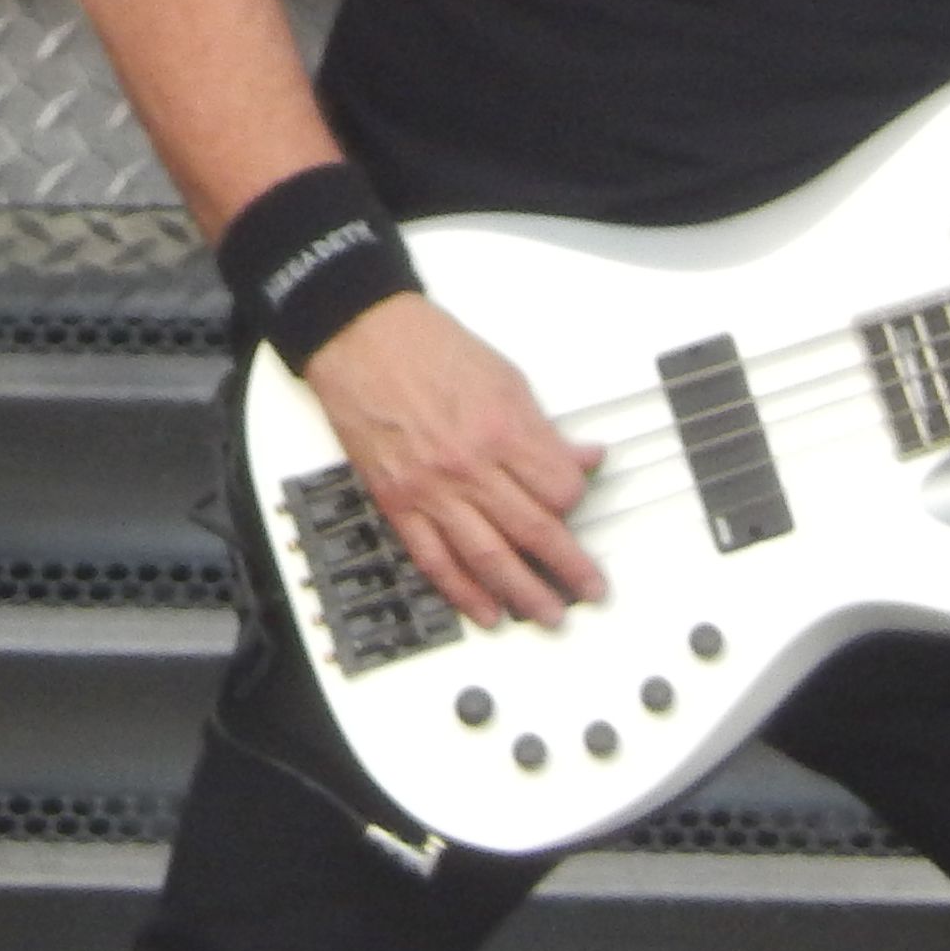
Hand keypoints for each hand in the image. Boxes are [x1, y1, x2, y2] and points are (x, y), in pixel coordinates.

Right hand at [300, 294, 607, 627]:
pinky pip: (434, 559)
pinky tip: (484, 609)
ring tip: (547, 613)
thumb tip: (581, 457)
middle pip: (534, 531)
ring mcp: (431, 488)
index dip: (577, 503)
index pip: (560, 488)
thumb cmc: (427, 347)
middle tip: (588, 588)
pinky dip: (462, 591)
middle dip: (568, 568)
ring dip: (523, 593)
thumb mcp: (505, 377)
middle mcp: (469, 465)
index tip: (580, 509)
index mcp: (502, 428)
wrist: (361, 337)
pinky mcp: (397, 501)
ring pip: (488, 557)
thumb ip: (544, 429)